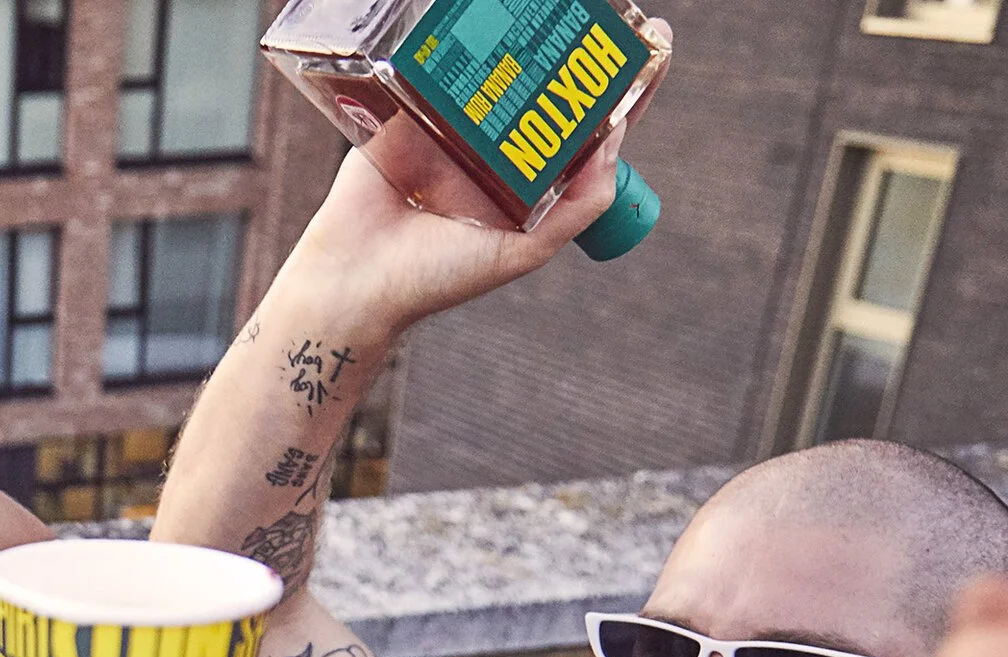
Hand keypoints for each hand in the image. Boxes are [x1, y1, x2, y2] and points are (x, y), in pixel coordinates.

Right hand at [282, 21, 667, 336]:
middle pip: (548, 93)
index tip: (654, 48)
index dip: (622, 93)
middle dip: (578, 55)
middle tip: (604, 14)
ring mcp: (453, 130)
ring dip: (524, 45)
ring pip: (498, 78)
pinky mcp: (410, 113)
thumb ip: (577, 205)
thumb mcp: (523, 252)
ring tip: (554, 14)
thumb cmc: (435, 278)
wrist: (353, 279)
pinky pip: (440, 73)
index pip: (586, 132)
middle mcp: (494, 154)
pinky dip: (458, 50)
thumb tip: (618, 136)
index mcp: (526, 187)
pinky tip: (486, 22)